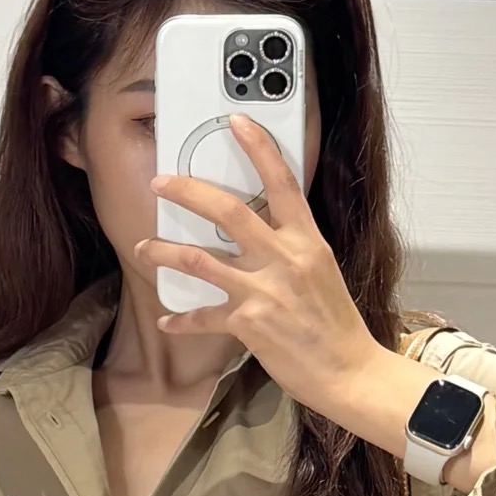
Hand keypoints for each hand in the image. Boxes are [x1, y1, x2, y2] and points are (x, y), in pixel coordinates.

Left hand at [134, 113, 381, 415]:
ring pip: (201, 260)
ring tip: (145, 248)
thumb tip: (264, 235)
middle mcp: (285, 260)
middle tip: (161, 183)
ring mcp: (265, 291)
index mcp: (308, 243)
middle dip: (188, 192)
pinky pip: (203, 316)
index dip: (259, 149)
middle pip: (229, 211)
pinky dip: (181, 320)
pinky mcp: (249, 323)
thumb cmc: (337, 327)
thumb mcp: (323, 274)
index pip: (284, 183)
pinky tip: (167, 319)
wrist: (349, 373)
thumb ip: (293, 250)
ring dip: (166, 252)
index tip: (237, 123)